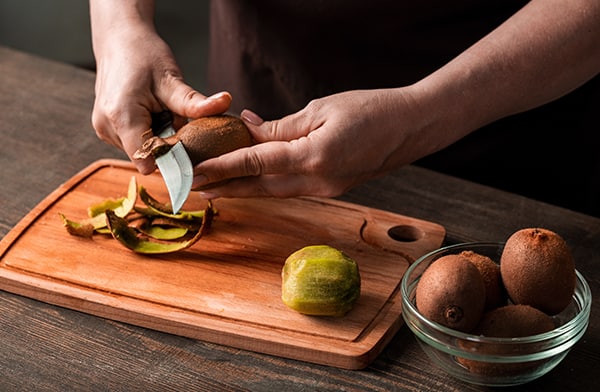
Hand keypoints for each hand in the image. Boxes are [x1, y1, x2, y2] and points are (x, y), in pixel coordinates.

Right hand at [90, 25, 230, 173]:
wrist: (119, 40)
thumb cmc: (143, 55)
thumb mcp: (172, 79)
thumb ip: (195, 102)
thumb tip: (225, 102)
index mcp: (122, 117)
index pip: (149, 161)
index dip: (172, 159)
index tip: (189, 145)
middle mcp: (107, 128)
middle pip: (147, 157)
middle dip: (168, 145)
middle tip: (174, 117)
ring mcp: (103, 130)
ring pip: (142, 151)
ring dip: (158, 138)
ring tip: (160, 111)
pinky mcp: (106, 129)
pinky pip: (135, 142)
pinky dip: (148, 132)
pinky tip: (151, 112)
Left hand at [192, 88, 439, 197]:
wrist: (412, 127)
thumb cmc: (371, 109)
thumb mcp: (321, 109)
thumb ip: (282, 126)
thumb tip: (248, 128)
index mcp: (314, 156)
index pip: (257, 163)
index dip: (223, 166)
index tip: (197, 171)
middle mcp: (318, 181)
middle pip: (261, 187)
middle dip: (226, 188)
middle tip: (194, 189)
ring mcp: (327, 189)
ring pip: (275, 192)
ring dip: (244, 191)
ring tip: (215, 190)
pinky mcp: (333, 188)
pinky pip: (292, 189)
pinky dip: (267, 186)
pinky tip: (252, 181)